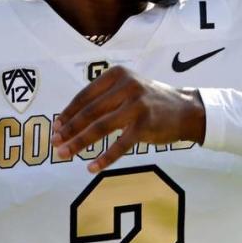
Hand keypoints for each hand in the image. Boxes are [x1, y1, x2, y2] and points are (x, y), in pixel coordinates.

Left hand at [51, 66, 205, 172]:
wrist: (186, 110)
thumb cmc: (150, 101)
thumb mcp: (127, 88)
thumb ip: (103, 98)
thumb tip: (68, 120)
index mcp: (117, 74)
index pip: (85, 96)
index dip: (67, 113)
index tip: (56, 128)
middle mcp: (126, 86)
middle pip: (89, 112)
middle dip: (69, 130)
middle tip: (55, 144)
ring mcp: (137, 105)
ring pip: (100, 127)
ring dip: (79, 143)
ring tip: (64, 154)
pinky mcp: (146, 124)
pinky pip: (120, 145)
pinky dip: (104, 158)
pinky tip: (92, 167)